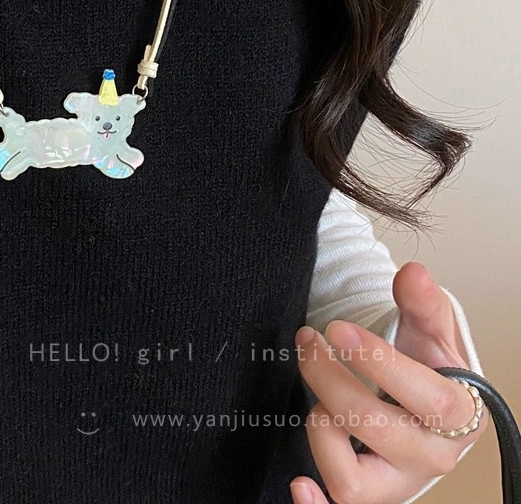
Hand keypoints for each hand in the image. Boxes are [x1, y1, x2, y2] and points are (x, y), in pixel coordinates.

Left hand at [289, 262, 487, 503]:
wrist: (423, 405)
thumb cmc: (429, 367)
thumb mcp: (432, 330)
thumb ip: (423, 302)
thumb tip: (414, 273)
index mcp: (458, 415)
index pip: (426, 400)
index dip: (377, 362)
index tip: (336, 328)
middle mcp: (430, 457)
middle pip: (373, 427)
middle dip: (329, 378)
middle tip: (308, 342)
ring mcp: (398, 482)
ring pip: (351, 478)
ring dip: (321, 426)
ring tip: (316, 393)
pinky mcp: (369, 494)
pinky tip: (297, 483)